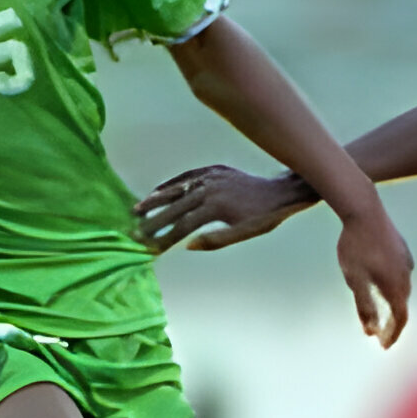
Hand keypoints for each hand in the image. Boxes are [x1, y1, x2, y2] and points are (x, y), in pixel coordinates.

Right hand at [134, 166, 317, 252]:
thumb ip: (216, 240)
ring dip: (155, 199)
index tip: (149, 248)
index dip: (164, 238)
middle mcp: (208, 188)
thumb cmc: (265, 216)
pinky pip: (186, 176)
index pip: (182, 225)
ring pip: (176, 188)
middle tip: (134, 233)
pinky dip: (171, 184)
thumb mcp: (244, 233)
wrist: (282, 190)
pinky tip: (159, 191)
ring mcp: (209, 176)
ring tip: (137, 210)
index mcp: (215, 207)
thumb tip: (187, 246)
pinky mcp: (213, 170)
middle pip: (174, 207)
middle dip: (153, 221)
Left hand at [336, 203, 412, 347]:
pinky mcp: (402, 248)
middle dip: (391, 322)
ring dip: (392, 303)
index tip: (384, 346)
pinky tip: (381, 283)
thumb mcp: (355, 280)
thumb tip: (371, 331)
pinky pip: (400, 274)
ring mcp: (405, 260)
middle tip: (379, 334)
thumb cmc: (356, 246)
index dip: (392, 334)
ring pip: (401, 289)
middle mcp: (406, 275)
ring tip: (380, 311)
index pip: (399, 318)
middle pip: (402, 305)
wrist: (364, 210)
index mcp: (396, 286)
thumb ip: (364, 306)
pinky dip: (392, 286)